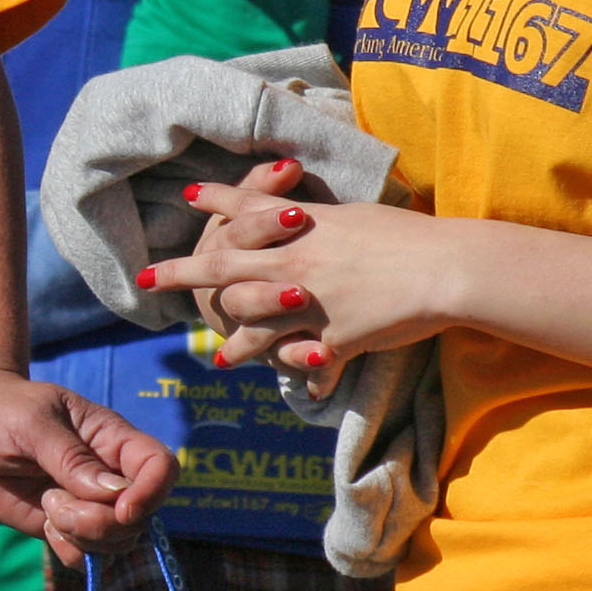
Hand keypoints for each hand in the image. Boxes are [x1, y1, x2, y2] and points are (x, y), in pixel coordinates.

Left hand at [0, 371, 175, 566]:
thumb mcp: (31, 424)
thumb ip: (71, 457)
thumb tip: (114, 495)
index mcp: (111, 438)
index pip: (161, 466)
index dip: (150, 494)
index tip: (119, 508)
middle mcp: (109, 474)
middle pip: (141, 516)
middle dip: (100, 524)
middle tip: (54, 502)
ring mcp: (89, 504)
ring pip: (117, 542)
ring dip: (82, 537)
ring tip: (46, 506)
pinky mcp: (66, 527)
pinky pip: (86, 556)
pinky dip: (68, 549)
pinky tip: (44, 523)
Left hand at [146, 162, 453, 392]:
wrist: (444, 267)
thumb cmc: (407, 235)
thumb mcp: (355, 216)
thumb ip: (321, 222)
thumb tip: (300, 216)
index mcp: (301, 229)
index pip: (245, 212)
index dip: (215, 205)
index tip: (187, 198)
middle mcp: (294, 263)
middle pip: (224, 269)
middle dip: (181, 273)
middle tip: (148, 279)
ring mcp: (307, 304)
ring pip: (251, 324)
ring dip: (233, 343)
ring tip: (219, 357)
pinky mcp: (330, 340)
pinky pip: (302, 363)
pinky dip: (298, 377)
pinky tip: (298, 391)